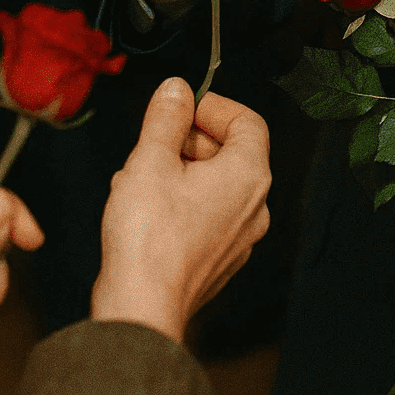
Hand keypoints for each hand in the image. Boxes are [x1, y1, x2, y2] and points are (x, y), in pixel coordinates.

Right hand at [90, 79, 273, 342]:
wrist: (142, 305)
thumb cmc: (149, 237)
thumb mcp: (150, 159)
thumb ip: (166, 118)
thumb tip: (176, 90)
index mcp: (248, 176)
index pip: (248, 121)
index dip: (214, 107)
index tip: (183, 107)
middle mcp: (254, 208)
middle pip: (231, 153)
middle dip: (190, 140)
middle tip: (154, 141)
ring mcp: (239, 238)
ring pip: (215, 186)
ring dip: (180, 172)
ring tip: (140, 176)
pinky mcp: (219, 260)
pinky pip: (206, 216)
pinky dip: (180, 203)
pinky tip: (143, 207)